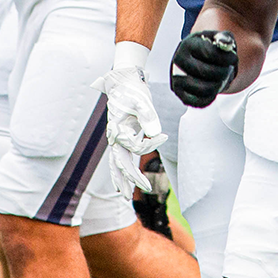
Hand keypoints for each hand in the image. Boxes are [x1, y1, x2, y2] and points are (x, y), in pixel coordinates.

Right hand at [93, 43, 168, 194]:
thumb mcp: (142, 100)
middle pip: (121, 162)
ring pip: (116, 164)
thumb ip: (148, 116)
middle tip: (146, 188)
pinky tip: (123, 182)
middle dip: (131, 178)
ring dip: (121, 179)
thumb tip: (156, 132)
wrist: (123, 81)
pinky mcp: (121, 136)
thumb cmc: (132, 89)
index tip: (163, 135)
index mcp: (117, 129)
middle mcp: (114, 136)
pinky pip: (118, 158)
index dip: (151, 143)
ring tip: (125, 196)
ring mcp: (116, 138)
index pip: (135, 146)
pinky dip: (120, 170)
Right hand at [170, 30, 239, 107]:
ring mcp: (177, 78)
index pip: (211, 53)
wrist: (193, 59)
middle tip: (229, 70)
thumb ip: (224, 38)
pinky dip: (212, 96)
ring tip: (223, 79)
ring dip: (220, 85)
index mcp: (188, 44)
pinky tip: (214, 87)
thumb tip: (226, 43)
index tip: (234, 58)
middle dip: (225, 72)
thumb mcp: (216, 38)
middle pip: (209, 73)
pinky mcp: (180, 93)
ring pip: (206, 89)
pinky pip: (200, 102)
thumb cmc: (207, 48)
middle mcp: (179, 61)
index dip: (227, 58)